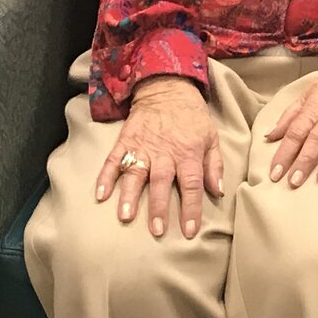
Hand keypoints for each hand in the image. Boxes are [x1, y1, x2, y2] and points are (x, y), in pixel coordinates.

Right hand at [98, 75, 222, 238]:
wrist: (167, 86)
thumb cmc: (192, 116)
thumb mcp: (211, 137)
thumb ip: (214, 165)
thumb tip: (217, 191)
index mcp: (188, 153)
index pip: (191, 185)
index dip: (191, 209)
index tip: (190, 231)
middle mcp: (164, 152)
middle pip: (161, 183)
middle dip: (158, 208)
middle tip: (157, 230)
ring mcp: (143, 147)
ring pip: (135, 173)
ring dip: (129, 195)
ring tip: (125, 216)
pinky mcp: (126, 141)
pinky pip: (113, 160)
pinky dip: (105, 176)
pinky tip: (100, 194)